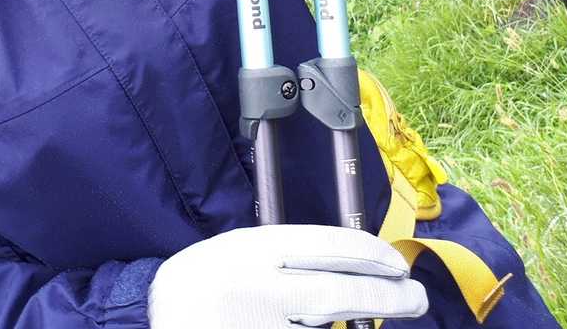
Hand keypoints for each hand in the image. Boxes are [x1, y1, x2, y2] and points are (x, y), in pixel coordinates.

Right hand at [146, 224, 427, 327]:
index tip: (397, 264)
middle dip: (384, 297)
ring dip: (360, 324)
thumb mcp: (239, 250)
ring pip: (321, 327)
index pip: (325, 246)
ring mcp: (253, 323)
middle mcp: (255, 286)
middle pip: (335, 293)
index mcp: (252, 248)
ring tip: (390, 316)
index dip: (370, 255)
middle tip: (416, 297)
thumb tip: (351, 260)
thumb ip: (284, 253)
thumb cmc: (202, 281)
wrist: (150, 315)